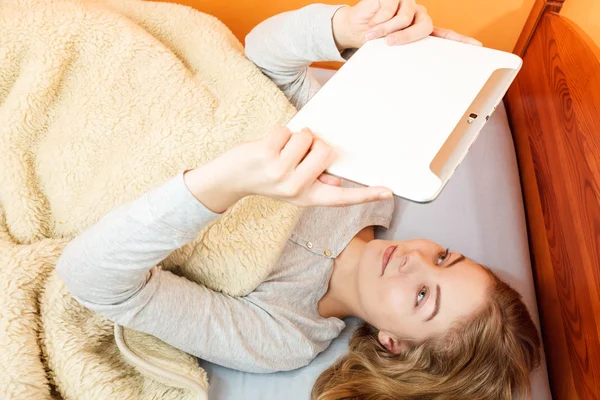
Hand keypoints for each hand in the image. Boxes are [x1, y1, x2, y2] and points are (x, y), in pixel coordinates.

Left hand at [184, 127, 391, 212]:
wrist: (229, 178)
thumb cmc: (265, 176)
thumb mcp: (292, 188)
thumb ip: (315, 182)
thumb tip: (336, 184)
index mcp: (307, 197)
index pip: (341, 199)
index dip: (366, 194)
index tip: (388, 192)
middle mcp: (296, 188)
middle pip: (326, 151)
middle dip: (314, 143)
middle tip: (295, 152)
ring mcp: (280, 173)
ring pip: (306, 136)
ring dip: (294, 136)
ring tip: (278, 150)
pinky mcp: (266, 156)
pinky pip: (287, 130)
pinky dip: (278, 132)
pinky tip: (266, 146)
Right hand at [332, 0, 481, 49]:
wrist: (355, 27)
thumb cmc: (374, 40)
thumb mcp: (388, 51)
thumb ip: (402, 56)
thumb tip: (412, 76)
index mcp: (421, 30)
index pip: (445, 35)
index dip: (461, 41)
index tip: (476, 47)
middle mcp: (418, 16)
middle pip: (423, 26)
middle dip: (406, 37)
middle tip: (390, 43)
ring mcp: (407, 4)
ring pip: (403, 19)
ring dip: (384, 30)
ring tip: (371, 36)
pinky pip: (389, 9)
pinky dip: (378, 20)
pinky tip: (370, 24)